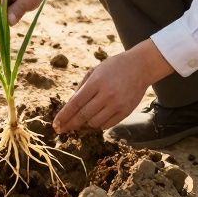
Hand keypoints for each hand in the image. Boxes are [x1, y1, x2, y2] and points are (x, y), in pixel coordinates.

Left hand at [52, 40, 173, 133]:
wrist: (141, 66)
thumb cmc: (115, 67)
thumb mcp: (95, 70)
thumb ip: (82, 87)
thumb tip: (71, 106)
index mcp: (96, 82)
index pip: (75, 103)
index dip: (64, 116)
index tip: (56, 124)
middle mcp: (107, 95)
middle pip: (83, 116)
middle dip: (70, 124)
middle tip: (61, 130)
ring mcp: (117, 104)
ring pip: (95, 123)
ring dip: (85, 124)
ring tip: (80, 122)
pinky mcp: (126, 111)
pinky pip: (107, 125)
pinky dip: (98, 125)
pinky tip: (94, 121)